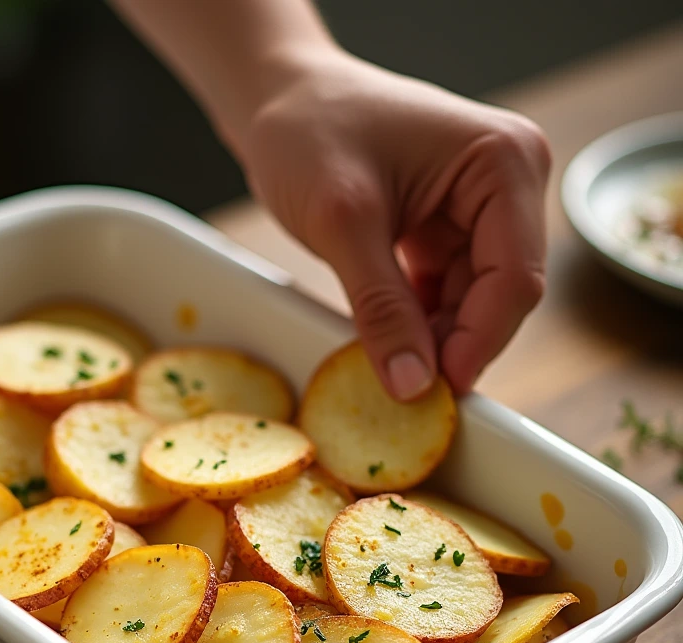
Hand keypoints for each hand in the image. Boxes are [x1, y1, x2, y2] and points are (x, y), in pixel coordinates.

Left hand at [241, 52, 550, 398]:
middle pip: (499, 294)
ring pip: (470, 302)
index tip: (438, 392)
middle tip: (409, 394)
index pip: (515, 277)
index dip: (479, 342)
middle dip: (454, 345)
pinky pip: (441, 293)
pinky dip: (416, 323)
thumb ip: (381, 308)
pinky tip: (387, 345)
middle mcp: (503, 184)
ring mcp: (476, 208)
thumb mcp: (344, 223)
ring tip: (390, 371)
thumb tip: (412, 385)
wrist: (274, 100)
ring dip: (433, 340)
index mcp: (503, 162)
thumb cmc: (308, 130)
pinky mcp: (443, 229)